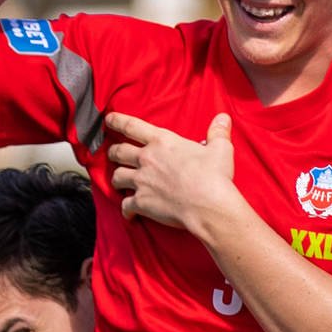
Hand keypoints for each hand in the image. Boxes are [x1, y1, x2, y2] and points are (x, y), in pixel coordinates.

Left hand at [105, 111, 237, 231]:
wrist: (208, 205)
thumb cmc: (214, 176)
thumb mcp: (220, 149)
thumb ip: (218, 132)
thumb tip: (223, 118)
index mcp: (162, 141)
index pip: (132, 126)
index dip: (117, 121)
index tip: (108, 119)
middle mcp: (146, 159)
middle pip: (119, 152)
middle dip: (113, 152)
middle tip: (113, 153)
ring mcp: (141, 181)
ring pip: (116, 177)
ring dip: (116, 179)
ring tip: (119, 181)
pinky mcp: (141, 202)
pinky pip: (125, 205)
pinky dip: (126, 209)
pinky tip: (129, 213)